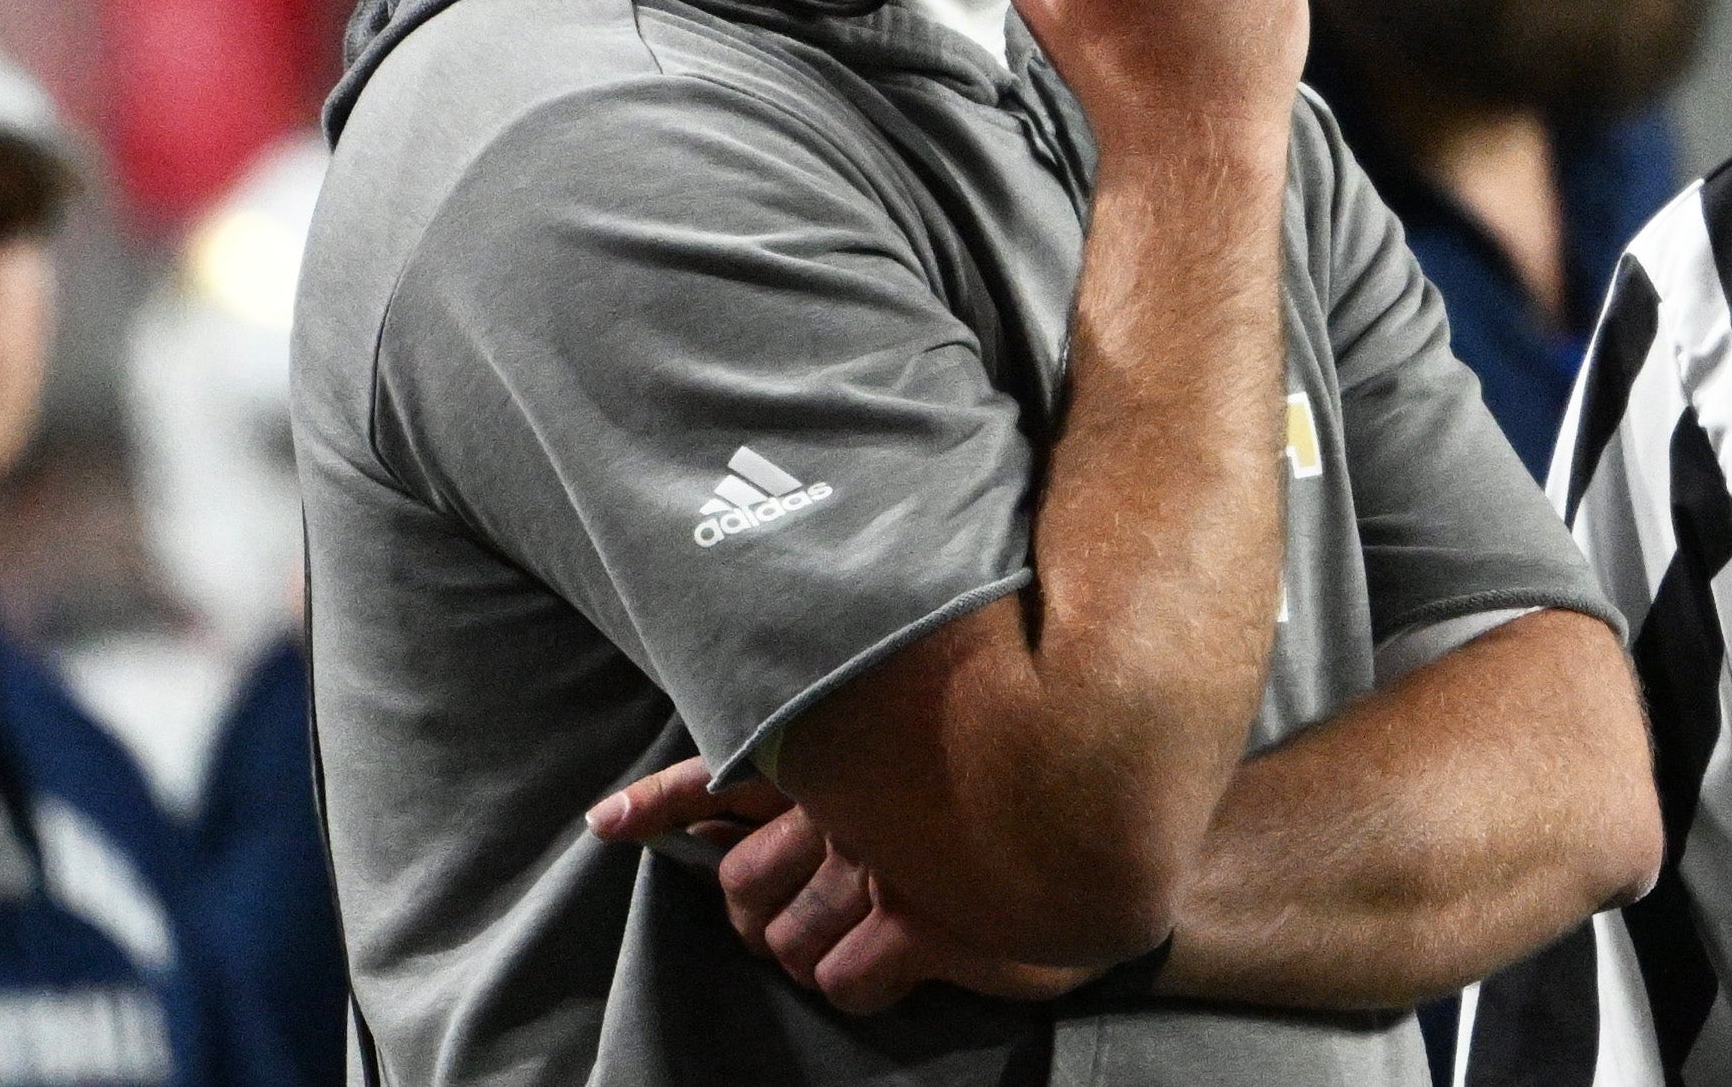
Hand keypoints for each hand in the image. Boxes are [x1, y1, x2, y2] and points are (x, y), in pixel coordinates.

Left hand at [589, 759, 1097, 1011]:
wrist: (1122, 829)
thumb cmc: (1020, 788)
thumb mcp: (927, 747)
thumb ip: (854, 748)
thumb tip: (759, 775)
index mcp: (847, 751)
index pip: (730, 770)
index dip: (666, 802)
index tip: (609, 824)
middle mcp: (858, 801)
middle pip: (744, 881)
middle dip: (751, 913)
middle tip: (781, 919)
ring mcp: (890, 864)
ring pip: (786, 939)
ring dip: (802, 954)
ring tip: (842, 939)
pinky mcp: (924, 925)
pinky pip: (842, 979)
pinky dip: (851, 983)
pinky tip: (888, 965)